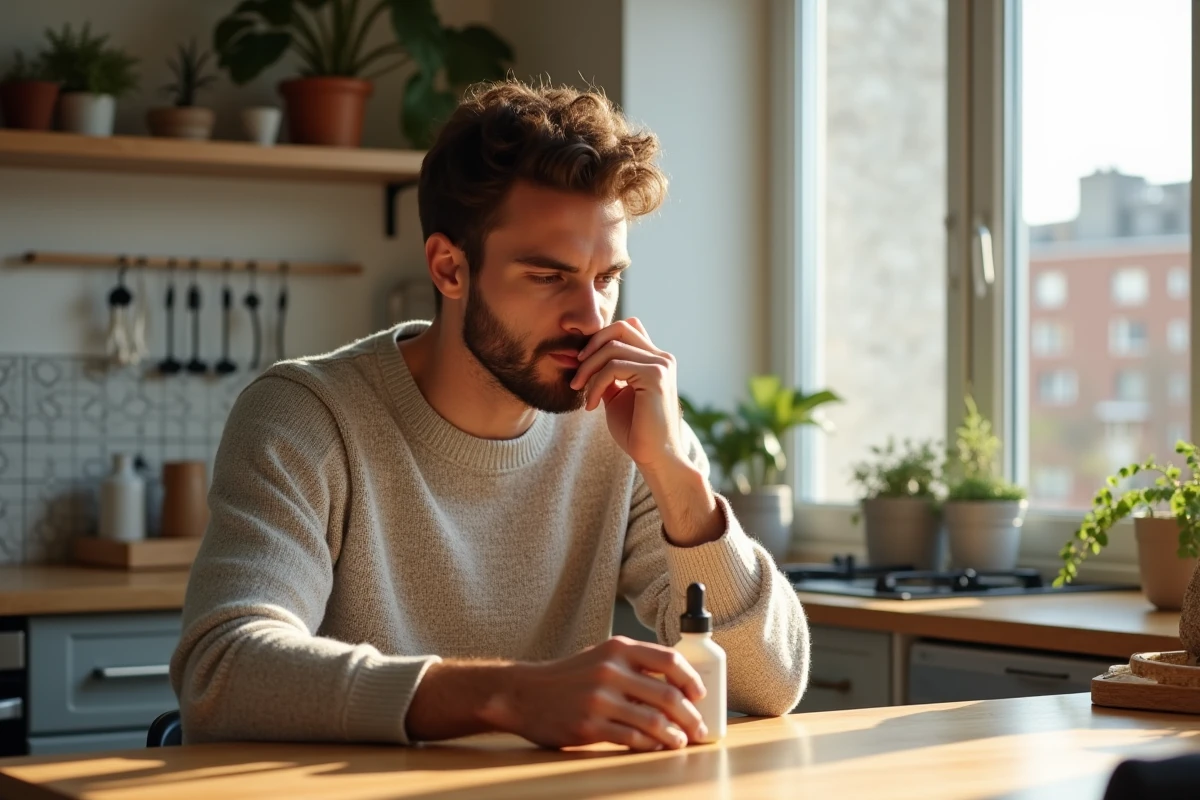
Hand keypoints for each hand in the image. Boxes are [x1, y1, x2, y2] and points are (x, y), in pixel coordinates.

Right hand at [487, 636, 708, 751]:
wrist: (524, 693)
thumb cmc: (568, 677)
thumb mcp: (600, 656)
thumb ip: (633, 664)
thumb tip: (676, 682)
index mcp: (617, 649)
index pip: (669, 659)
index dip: (691, 679)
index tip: (700, 695)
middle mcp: (610, 671)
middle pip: (668, 695)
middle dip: (691, 715)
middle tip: (699, 727)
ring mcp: (599, 699)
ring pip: (654, 721)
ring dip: (675, 735)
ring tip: (681, 740)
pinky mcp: (589, 726)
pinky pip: (632, 738)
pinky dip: (650, 745)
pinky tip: (657, 746)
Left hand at [570, 318, 683, 470]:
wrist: (655, 457)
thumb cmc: (636, 431)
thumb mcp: (616, 396)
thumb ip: (606, 374)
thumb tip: (583, 357)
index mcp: (655, 360)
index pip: (627, 328)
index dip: (600, 339)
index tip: (581, 363)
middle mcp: (662, 358)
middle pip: (620, 328)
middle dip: (591, 346)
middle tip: (576, 373)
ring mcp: (661, 365)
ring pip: (612, 347)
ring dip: (588, 369)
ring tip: (579, 391)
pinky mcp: (655, 376)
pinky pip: (614, 367)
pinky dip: (595, 384)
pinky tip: (591, 405)